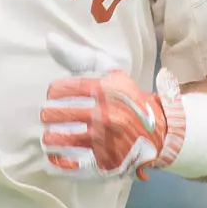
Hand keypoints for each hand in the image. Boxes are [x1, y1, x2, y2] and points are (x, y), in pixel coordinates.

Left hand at [41, 35, 185, 178]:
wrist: (158, 129)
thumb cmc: (126, 97)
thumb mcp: (109, 71)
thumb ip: (79, 56)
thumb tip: (49, 40)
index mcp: (105, 91)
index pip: (63, 88)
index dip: (54, 91)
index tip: (54, 94)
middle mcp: (105, 116)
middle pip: (58, 115)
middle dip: (48, 115)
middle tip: (49, 116)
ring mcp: (105, 142)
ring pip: (61, 140)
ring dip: (49, 138)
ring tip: (50, 136)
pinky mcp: (106, 164)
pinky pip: (72, 168)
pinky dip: (57, 165)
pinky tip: (53, 159)